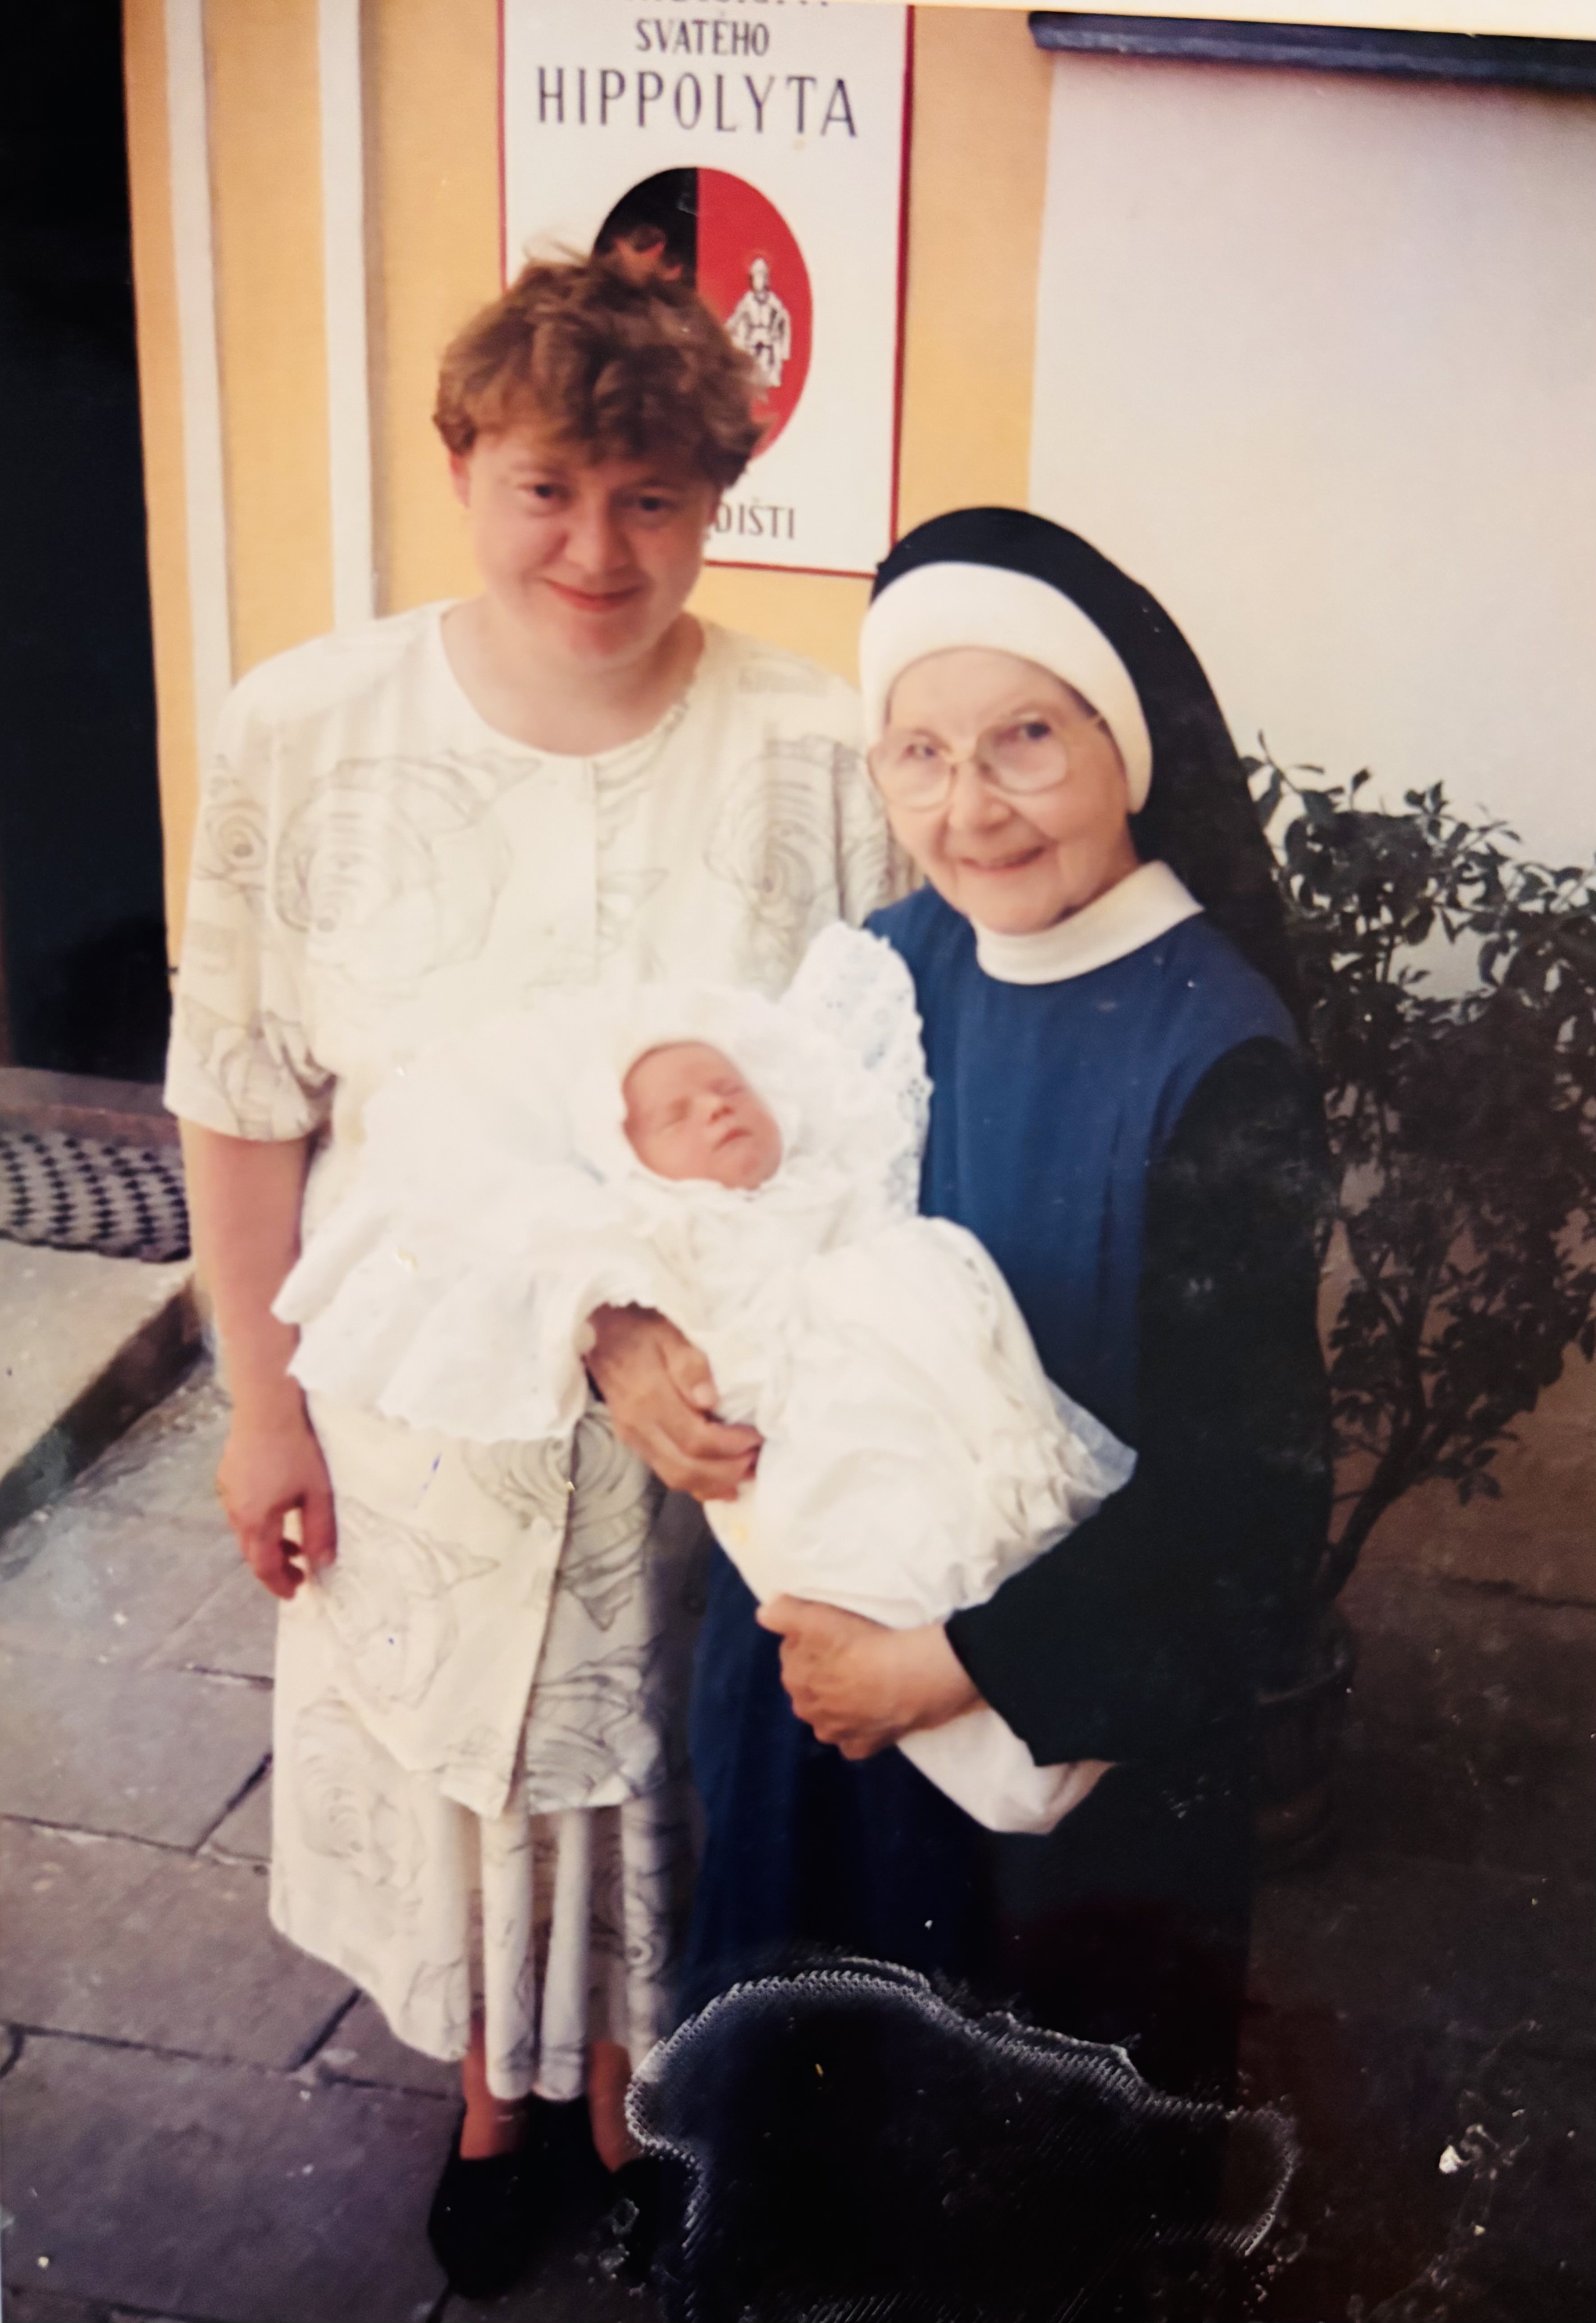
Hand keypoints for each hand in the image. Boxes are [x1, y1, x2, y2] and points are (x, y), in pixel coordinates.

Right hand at [216, 1405, 336, 1600]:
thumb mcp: (318, 1493)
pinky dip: (260, 1520)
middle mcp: (235, 1511)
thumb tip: (322, 1563)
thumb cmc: (296, 1449)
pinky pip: (241, 1508)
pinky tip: (277, 1508)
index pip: (264, 1566)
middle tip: (298, 1572)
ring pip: (246, 1530)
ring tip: (292, 1542)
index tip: (295, 1592)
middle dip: (274, 1566)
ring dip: (268, 1542)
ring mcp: (227, 1491)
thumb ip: (319, 1531)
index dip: (279, 1584)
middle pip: (251, 1551)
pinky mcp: (227, 1473)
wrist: (267, 1406)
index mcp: (256, 1521)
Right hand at [585, 1304, 759, 1501]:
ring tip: (745, 1474)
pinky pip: (665, 1472)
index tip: (755, 1437)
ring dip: (713, 1483)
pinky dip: (695, 1483)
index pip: (695, 1440)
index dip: (730, 1446)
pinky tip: (719, 1483)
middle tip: (756, 1461)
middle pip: (686, 1468)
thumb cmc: (640, 1326)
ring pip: (674, 1477)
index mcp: (649, 1398)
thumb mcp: (670, 1332)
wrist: (599, 1328)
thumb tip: (709, 1401)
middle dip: (726, 1471)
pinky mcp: (632, 1440)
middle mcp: (637, 1426)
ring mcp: (632, 1437)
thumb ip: (690, 1365)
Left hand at [756, 1598, 980, 1758]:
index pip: (795, 1654)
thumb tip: (763, 1614)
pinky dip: (861, 1729)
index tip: (835, 1634)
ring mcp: (836, 1734)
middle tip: (852, 1657)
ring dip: (839, 1704)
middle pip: (812, 1686)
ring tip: (865, 1685)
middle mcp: (808, 1711)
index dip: (813, 1641)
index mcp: (794, 1679)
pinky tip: (873, 1715)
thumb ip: (784, 1613)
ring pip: (830, 1716)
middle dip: (824, 1674)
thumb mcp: (818, 1616)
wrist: (911, 1678)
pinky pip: (855, 1739)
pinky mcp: (864, 1747)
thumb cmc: (863, 1643)